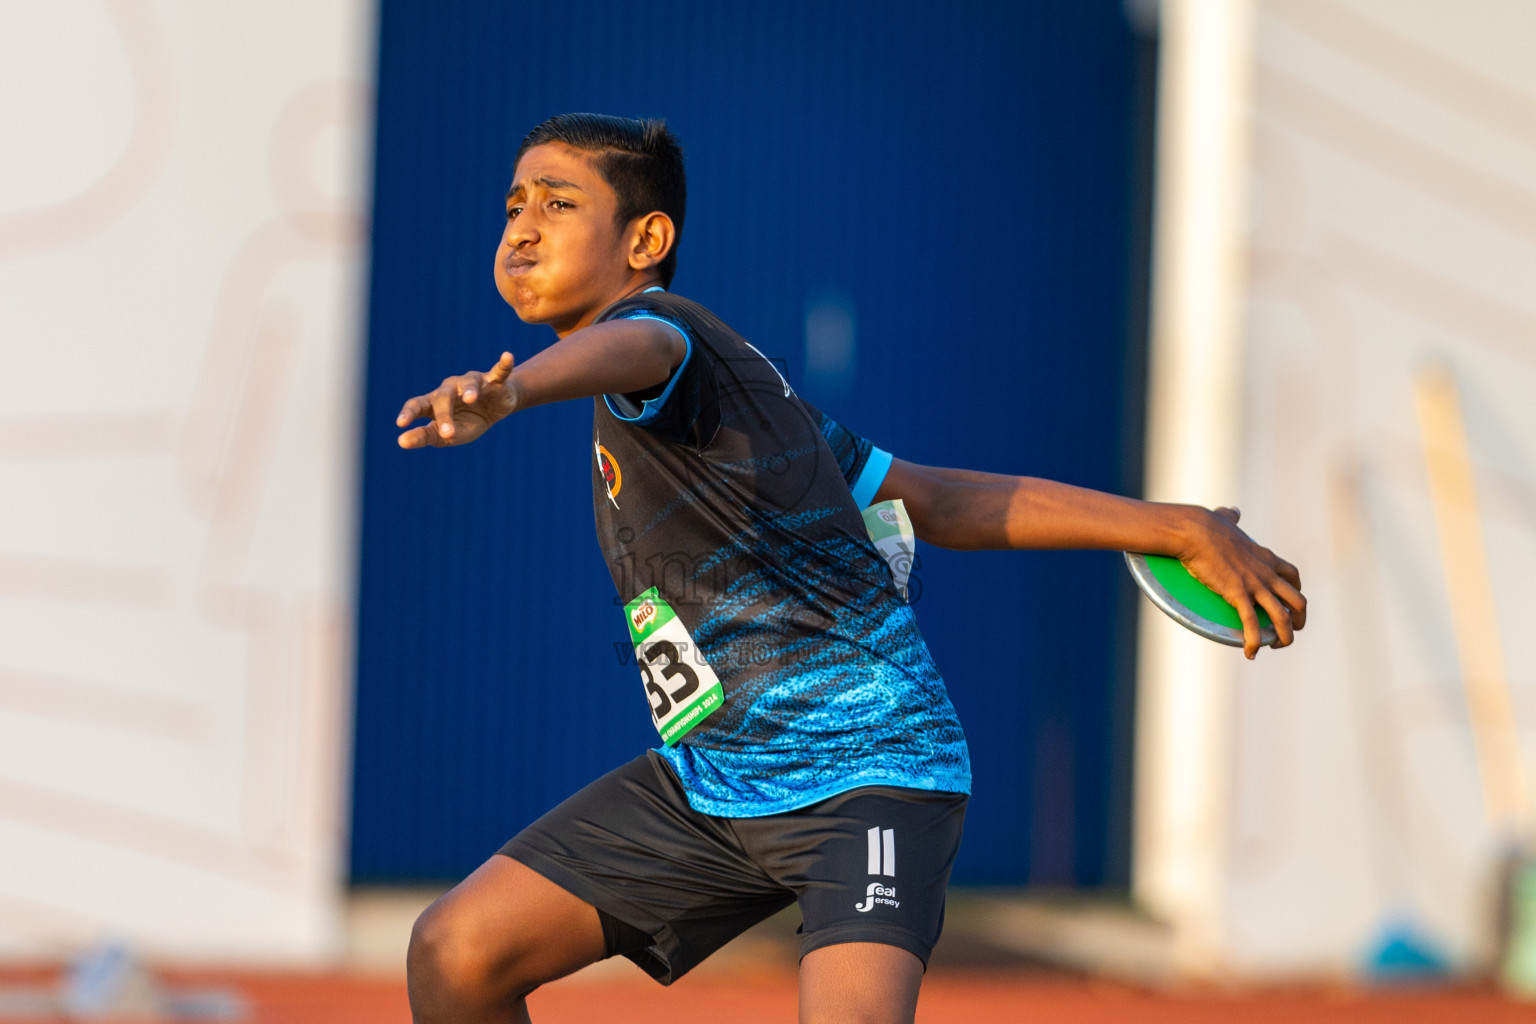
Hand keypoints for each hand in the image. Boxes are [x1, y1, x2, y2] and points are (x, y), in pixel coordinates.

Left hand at [396, 352, 517, 448]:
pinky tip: (507, 356)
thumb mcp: (447, 436)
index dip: (409, 413)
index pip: (418, 404)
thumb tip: (401, 441)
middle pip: (443, 398)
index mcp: (435, 402)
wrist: (496, 409)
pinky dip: (503, 365)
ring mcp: (473, 382)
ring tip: (470, 399)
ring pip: (469, 383)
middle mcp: (451, 388)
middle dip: (445, 416)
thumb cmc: (467, 421)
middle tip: (449, 434)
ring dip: (469, 390)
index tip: (401, 424)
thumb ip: (426, 436)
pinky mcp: (495, 380)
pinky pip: (499, 371)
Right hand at [1176, 507, 1306, 659]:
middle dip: (1298, 619)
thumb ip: (1231, 517)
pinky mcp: (1239, 593)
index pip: (1292, 577)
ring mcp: (1255, 584)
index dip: (1294, 592)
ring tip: (1275, 647)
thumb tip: (1232, 511)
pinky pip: (1253, 623)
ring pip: (1283, 616)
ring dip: (1284, 636)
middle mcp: (1267, 573)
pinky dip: (1255, 641)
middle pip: (1298, 600)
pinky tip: (1250, 653)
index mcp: (1265, 558)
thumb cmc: (1206, 524)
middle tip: (1286, 631)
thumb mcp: (1225, 519)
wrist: (1195, 531)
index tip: (1288, 604)